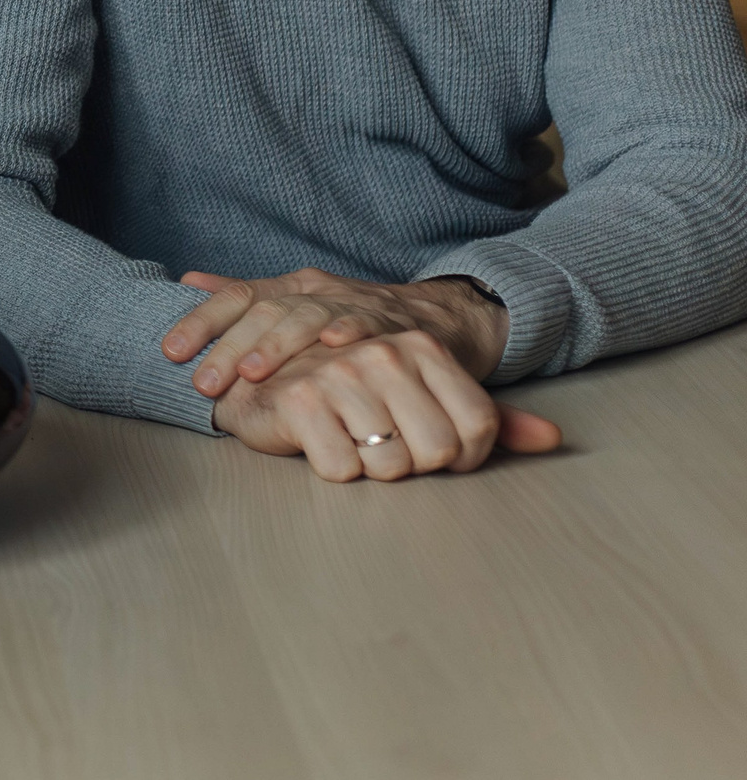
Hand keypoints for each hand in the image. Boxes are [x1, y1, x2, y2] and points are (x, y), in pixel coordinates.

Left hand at [163, 267, 511, 395]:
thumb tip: (185, 281)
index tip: (170, 352)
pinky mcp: (394, 325)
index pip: (237, 297)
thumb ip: (242, 296)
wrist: (437, 317)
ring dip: (279, 344)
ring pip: (309, 316)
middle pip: (266, 310)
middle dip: (231, 346)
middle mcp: (316, 291)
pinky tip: (332, 347)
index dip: (201, 322)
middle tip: (204, 382)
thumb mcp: (294, 302)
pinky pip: (369, 325)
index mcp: (289, 288)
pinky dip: (349, 332)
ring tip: (253, 372)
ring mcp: (354, 305)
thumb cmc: (352, 317)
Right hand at [209, 333, 562, 481]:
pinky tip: (320, 442)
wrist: (263, 373)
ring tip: (349, 440)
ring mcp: (340, 374)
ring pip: (390, 467)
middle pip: (437, 453)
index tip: (433, 455)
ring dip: (371, 469)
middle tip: (383, 447)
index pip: (478, 428)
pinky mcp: (300, 400)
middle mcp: (384, 354)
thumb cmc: (352, 392)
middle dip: (413, 465)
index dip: (463, 459)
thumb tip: (554, 439)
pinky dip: (333, 469)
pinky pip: (343, 470)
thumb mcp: (425, 394)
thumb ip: (490, 417)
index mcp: (421, 347)